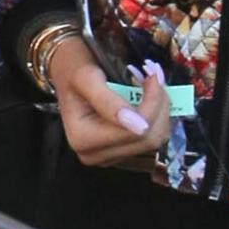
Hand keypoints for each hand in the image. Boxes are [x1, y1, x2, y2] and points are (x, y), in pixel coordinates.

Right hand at [49, 36, 171, 169]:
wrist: (68, 72)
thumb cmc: (74, 71)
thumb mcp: (86, 78)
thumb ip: (108, 101)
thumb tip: (139, 126)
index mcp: (82, 139)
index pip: (135, 131)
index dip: (152, 102)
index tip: (152, 73)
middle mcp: (94, 155)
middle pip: (149, 139)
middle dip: (159, 104)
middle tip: (153, 76)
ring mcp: (110, 157)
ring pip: (156, 139)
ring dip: (161, 109)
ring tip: (150, 85)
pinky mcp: (122, 152)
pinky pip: (152, 138)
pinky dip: (157, 116)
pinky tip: (148, 98)